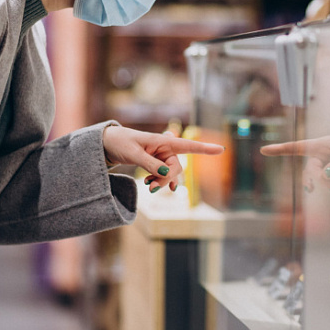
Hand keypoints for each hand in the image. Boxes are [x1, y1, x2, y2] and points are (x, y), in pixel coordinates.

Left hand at [102, 126, 223, 191]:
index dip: (204, 149)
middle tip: (150, 188)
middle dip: (166, 179)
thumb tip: (166, 175)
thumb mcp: (134, 154)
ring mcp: (161, 156)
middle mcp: (165, 148)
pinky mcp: (155, 163)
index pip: (188, 146)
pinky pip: (163, 175)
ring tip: (147, 187)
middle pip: (176, 168)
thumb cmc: (121, 142)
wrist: (108, 143)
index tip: (221, 150)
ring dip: (161, 182)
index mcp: (163, 141)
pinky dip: (158, 181)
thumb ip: (150, 164)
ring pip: (170, 174)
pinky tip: (150, 185)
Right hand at [260, 129, 329, 192]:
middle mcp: (321, 153)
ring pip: (316, 177)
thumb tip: (324, 176)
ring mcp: (326, 162)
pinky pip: (325, 180)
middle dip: (317, 179)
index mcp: (323, 143)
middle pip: (309, 169)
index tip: (264, 150)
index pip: (298, 146)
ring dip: (324, 185)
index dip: (281, 149)